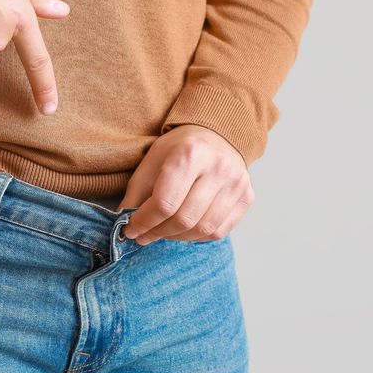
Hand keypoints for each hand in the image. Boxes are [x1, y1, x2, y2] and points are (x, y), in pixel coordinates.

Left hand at [117, 125, 254, 243]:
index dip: (143, 222)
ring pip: (203, 229)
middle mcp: (218, 168)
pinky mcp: (247, 197)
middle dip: (158, 232)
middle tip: (144, 235)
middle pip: (184, 219)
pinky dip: (197, 236)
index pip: (164, 203)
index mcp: (190, 154)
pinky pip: (219, 231)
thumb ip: (136, 193)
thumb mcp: (151, 161)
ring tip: (162, 232)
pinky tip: (184, 229)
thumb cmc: (180, 148)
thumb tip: (124, 225)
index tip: (130, 230)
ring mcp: (237, 183)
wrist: (216, 135)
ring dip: (176, 237)